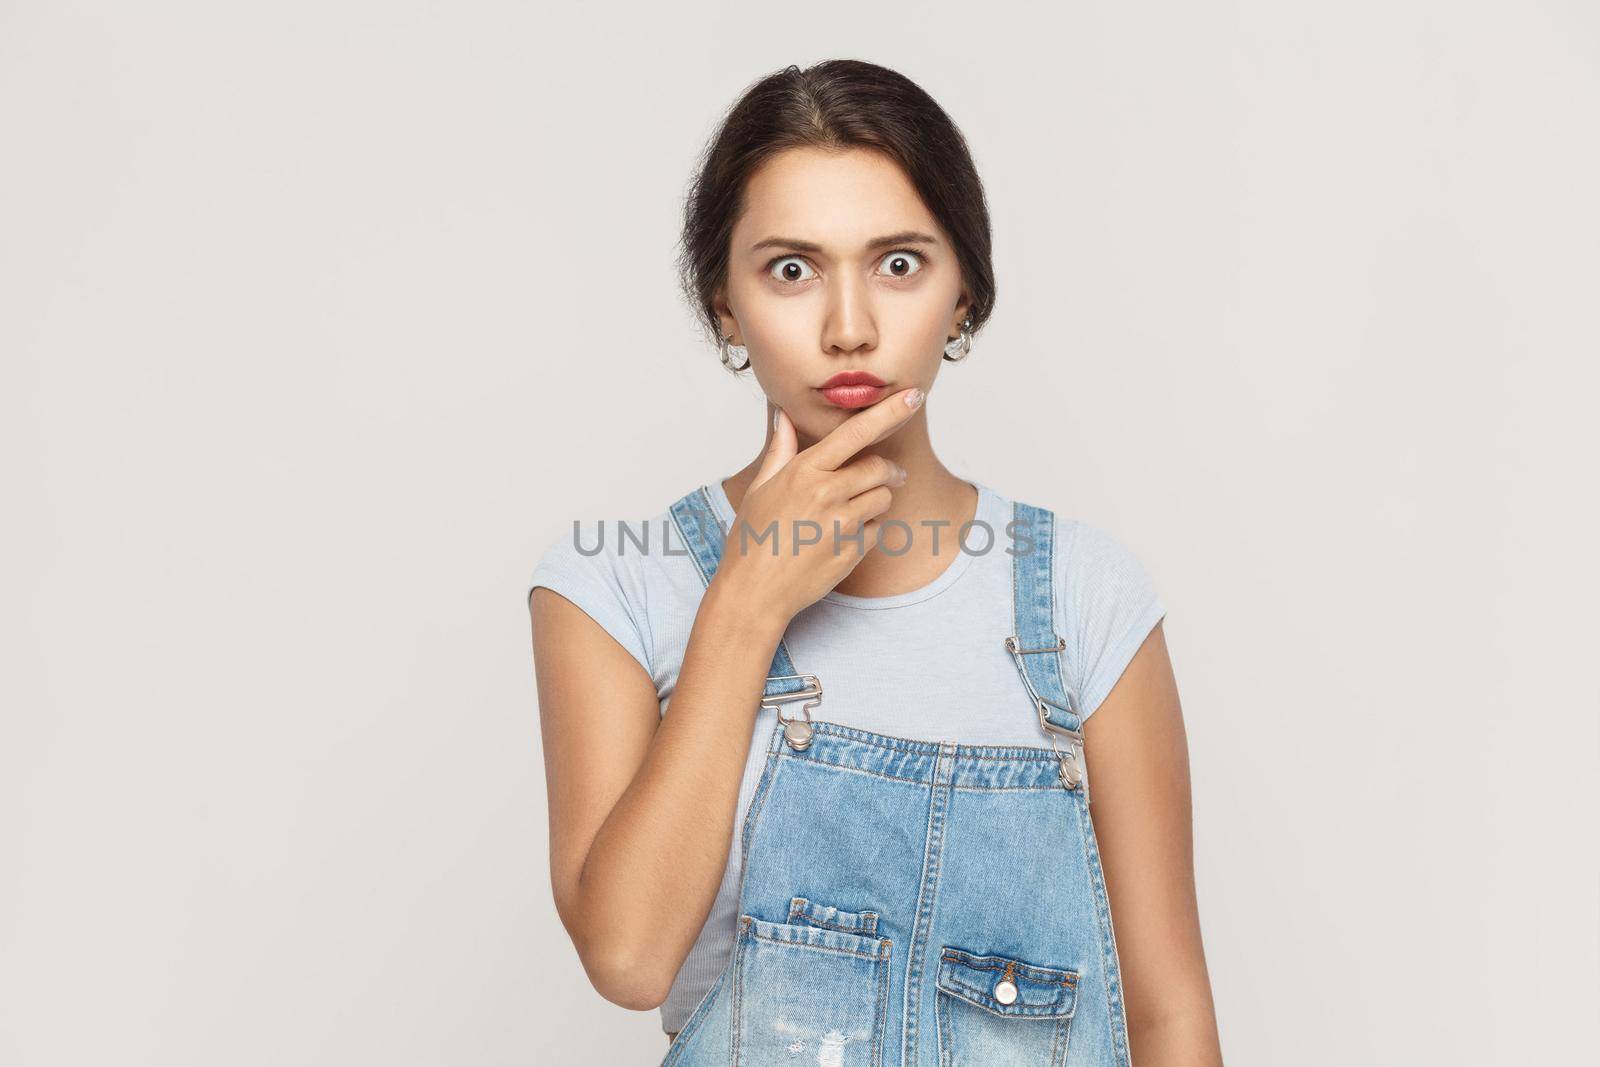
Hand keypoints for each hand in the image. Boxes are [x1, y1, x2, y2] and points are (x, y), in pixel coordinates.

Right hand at [711, 388, 923, 626]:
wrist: (755, 592)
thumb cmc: (751, 539)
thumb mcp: (760, 488)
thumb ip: (780, 450)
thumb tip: (782, 415)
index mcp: (804, 471)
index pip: (857, 432)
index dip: (890, 411)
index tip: (914, 396)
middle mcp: (827, 493)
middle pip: (880, 467)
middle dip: (888, 470)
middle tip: (888, 475)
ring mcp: (843, 523)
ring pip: (883, 497)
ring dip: (878, 499)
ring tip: (854, 510)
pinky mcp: (854, 551)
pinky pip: (878, 529)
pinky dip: (869, 529)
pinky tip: (845, 537)